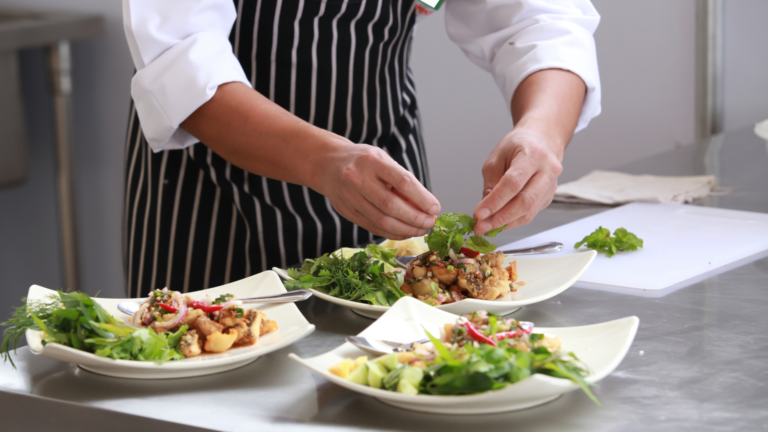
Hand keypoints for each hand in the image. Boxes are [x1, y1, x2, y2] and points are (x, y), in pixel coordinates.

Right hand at [316, 142, 440, 239]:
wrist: (328, 165)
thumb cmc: (363, 161)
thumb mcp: (383, 160)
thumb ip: (401, 180)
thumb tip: (425, 205)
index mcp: (373, 161)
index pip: (402, 181)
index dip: (421, 198)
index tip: (435, 208)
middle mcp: (359, 179)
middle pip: (391, 205)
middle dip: (415, 218)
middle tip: (430, 223)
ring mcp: (351, 197)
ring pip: (382, 220)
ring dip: (406, 229)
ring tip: (421, 229)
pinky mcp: (347, 212)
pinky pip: (373, 227)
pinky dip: (392, 233)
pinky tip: (405, 232)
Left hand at [473, 127, 563, 234]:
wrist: (542, 140)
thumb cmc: (518, 146)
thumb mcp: (497, 158)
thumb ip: (491, 183)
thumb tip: (485, 211)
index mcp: (533, 154)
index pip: (513, 183)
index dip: (495, 201)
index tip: (479, 214)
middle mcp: (548, 170)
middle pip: (525, 201)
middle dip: (501, 218)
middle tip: (481, 227)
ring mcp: (552, 186)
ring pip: (529, 212)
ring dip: (505, 223)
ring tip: (486, 227)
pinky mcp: (549, 197)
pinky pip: (530, 213)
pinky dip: (512, 221)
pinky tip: (498, 222)